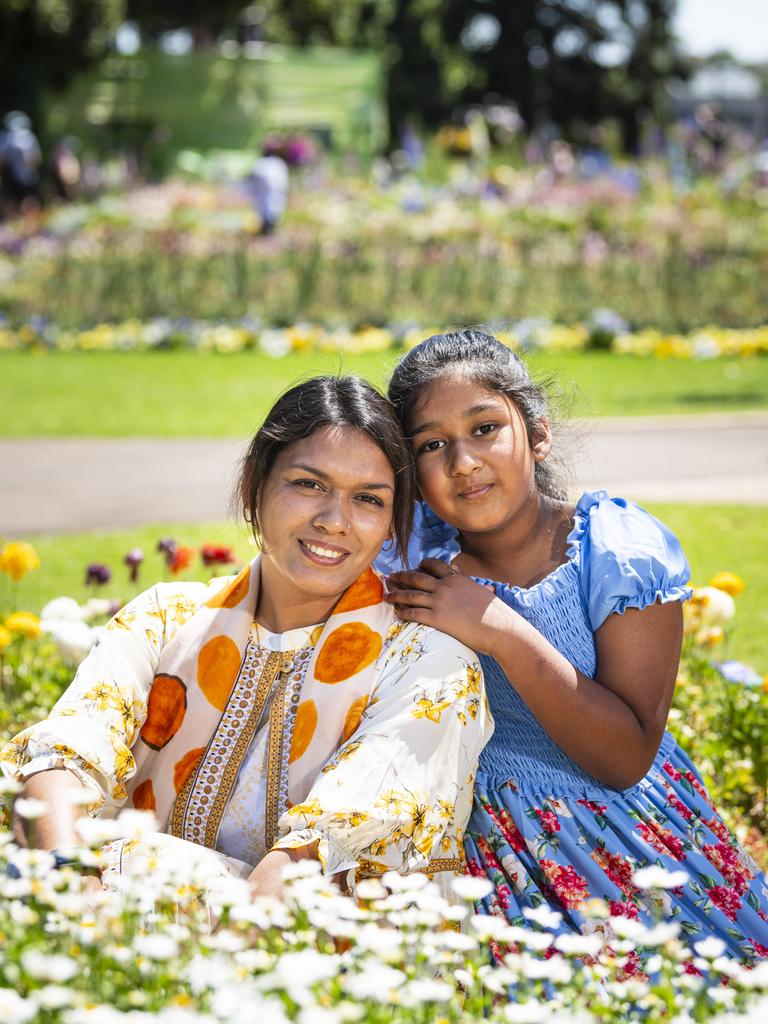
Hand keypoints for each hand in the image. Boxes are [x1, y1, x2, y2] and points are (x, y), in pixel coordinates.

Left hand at [385, 558, 514, 655]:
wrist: (499, 627)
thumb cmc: (494, 613)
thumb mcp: (481, 590)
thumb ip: (467, 581)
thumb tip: (462, 573)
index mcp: (456, 578)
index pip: (434, 565)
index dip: (420, 566)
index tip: (413, 568)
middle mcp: (445, 586)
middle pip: (416, 578)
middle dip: (400, 577)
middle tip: (389, 577)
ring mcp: (440, 601)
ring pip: (411, 595)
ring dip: (396, 595)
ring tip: (386, 595)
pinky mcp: (438, 618)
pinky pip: (415, 613)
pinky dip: (404, 612)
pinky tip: (397, 614)